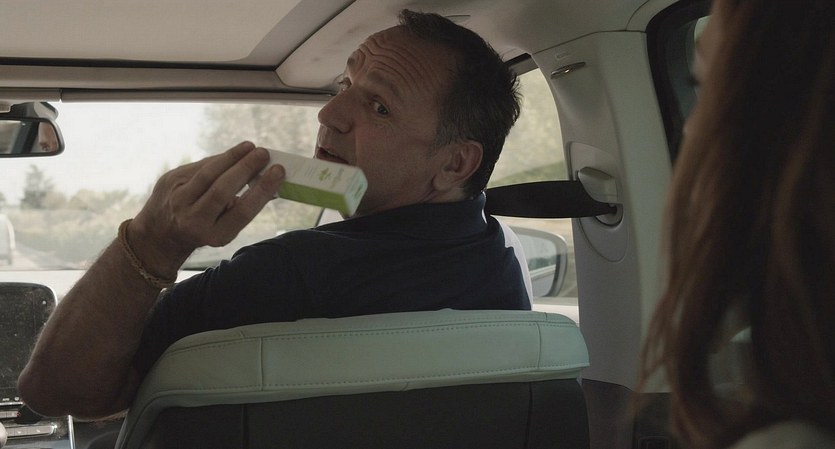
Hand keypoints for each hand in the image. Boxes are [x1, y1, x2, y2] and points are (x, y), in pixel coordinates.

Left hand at [128, 142, 284, 276]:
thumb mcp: (224, 228)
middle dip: (246, 169)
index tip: (278, 172)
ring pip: (208, 173)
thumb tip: (270, 182)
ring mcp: (177, 200)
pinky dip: (218, 159)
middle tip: (264, 154)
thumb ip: (243, 207)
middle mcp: (193, 220)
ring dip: (232, 157)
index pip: (242, 211)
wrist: (159, 233)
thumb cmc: (203, 228)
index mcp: (214, 235)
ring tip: (250, 147)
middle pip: (222, 190)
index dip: (262, 190)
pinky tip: (233, 154)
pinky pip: (199, 166)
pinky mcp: (169, 181)